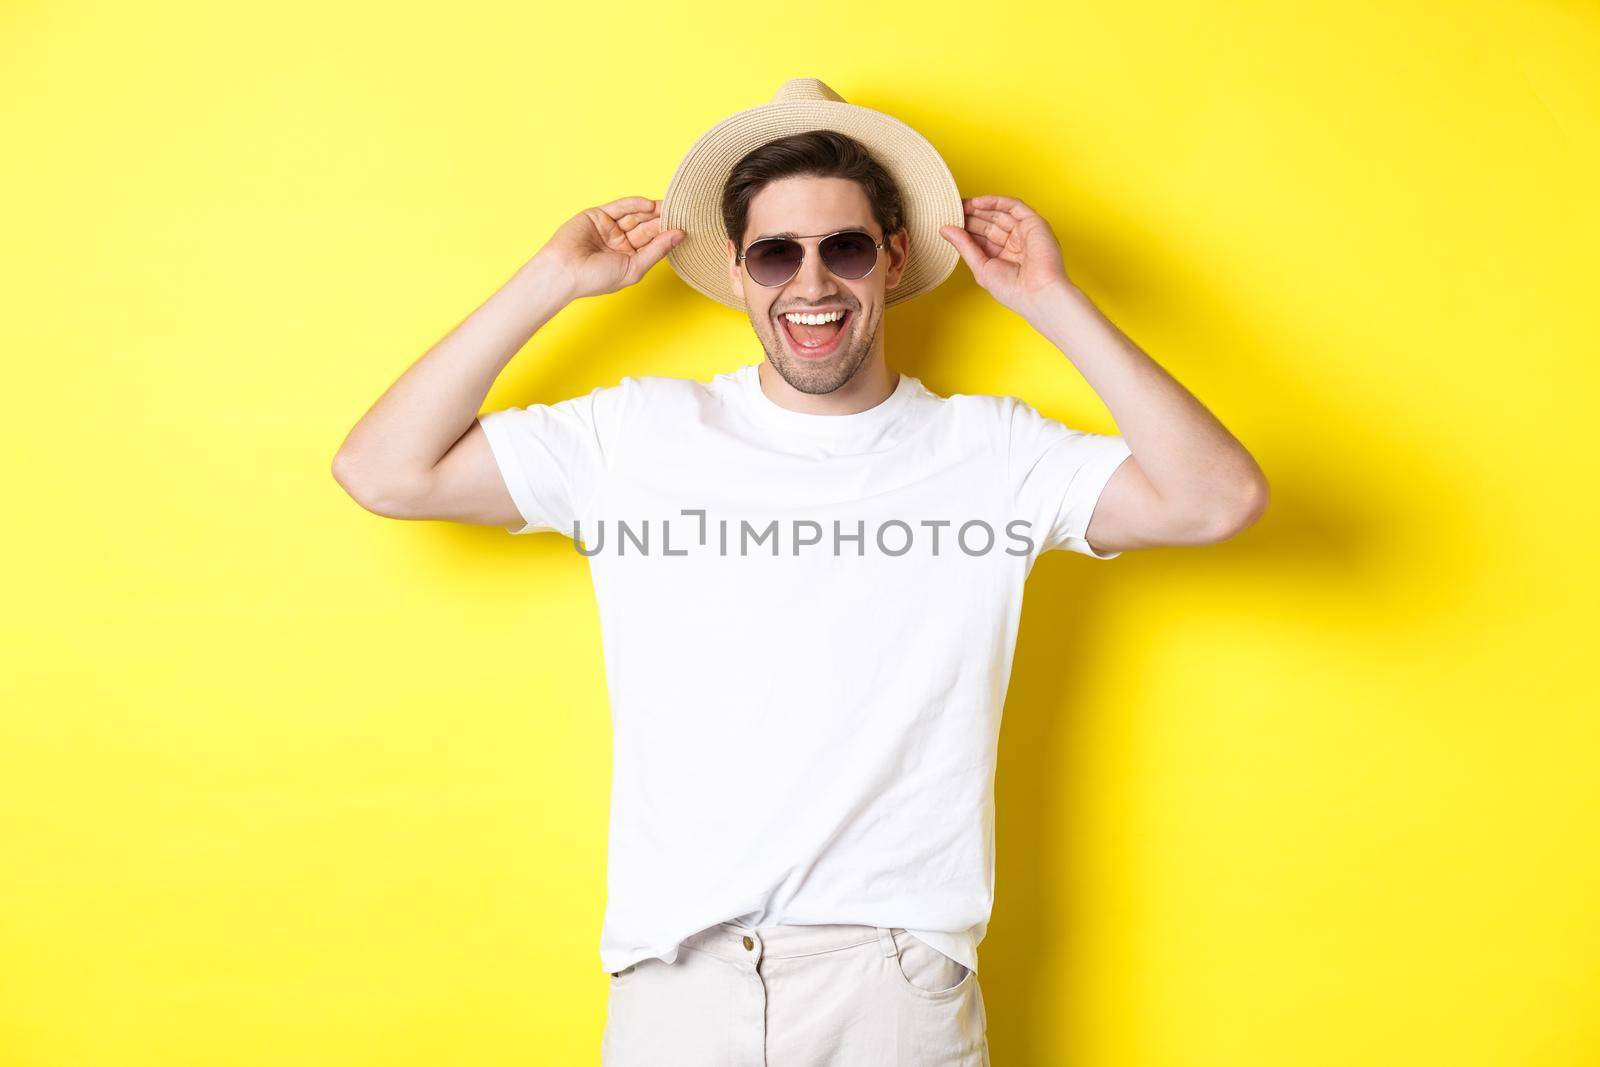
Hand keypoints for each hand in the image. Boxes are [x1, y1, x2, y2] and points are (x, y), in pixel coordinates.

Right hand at [530, 196, 683, 300]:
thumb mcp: (634, 268)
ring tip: (670, 206)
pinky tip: (650, 205)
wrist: (564, 271)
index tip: (687, 227)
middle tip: (682, 212)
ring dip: (653, 210)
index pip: (654, 242)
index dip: (669, 234)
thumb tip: (680, 235)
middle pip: (647, 227)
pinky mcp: (598, 215)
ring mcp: (610, 228)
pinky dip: (635, 204)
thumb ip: (657, 250)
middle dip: (663, 220)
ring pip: (636, 215)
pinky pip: (621, 207)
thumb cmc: (596, 278)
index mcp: (630, 258)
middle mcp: (621, 242)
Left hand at [939, 195, 1073, 317]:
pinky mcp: (1034, 222)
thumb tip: (944, 229)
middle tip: (950, 209)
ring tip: (959, 204)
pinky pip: (1013, 205)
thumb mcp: (980, 267)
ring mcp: (1024, 232)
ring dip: (979, 207)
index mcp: (1003, 256)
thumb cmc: (1013, 289)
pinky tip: (976, 202)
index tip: (947, 221)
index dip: (965, 228)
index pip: (981, 237)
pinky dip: (995, 201)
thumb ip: (964, 246)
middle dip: (970, 216)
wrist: (1038, 293)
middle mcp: (1014, 242)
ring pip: (999, 213)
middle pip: (989, 223)